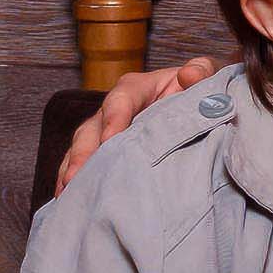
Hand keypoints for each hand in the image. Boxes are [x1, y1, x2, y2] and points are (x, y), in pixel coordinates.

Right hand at [56, 55, 220, 192]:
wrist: (200, 110)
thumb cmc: (198, 91)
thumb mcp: (205, 76)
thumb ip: (201, 71)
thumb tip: (189, 75)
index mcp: (136, 88)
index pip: (120, 100)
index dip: (114, 119)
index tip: (110, 140)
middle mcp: (113, 110)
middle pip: (91, 129)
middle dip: (82, 154)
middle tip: (76, 178)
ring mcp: (105, 133)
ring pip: (81, 150)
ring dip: (72, 171)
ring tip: (67, 194)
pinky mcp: (105, 153)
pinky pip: (85, 167)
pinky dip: (75, 183)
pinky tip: (69, 202)